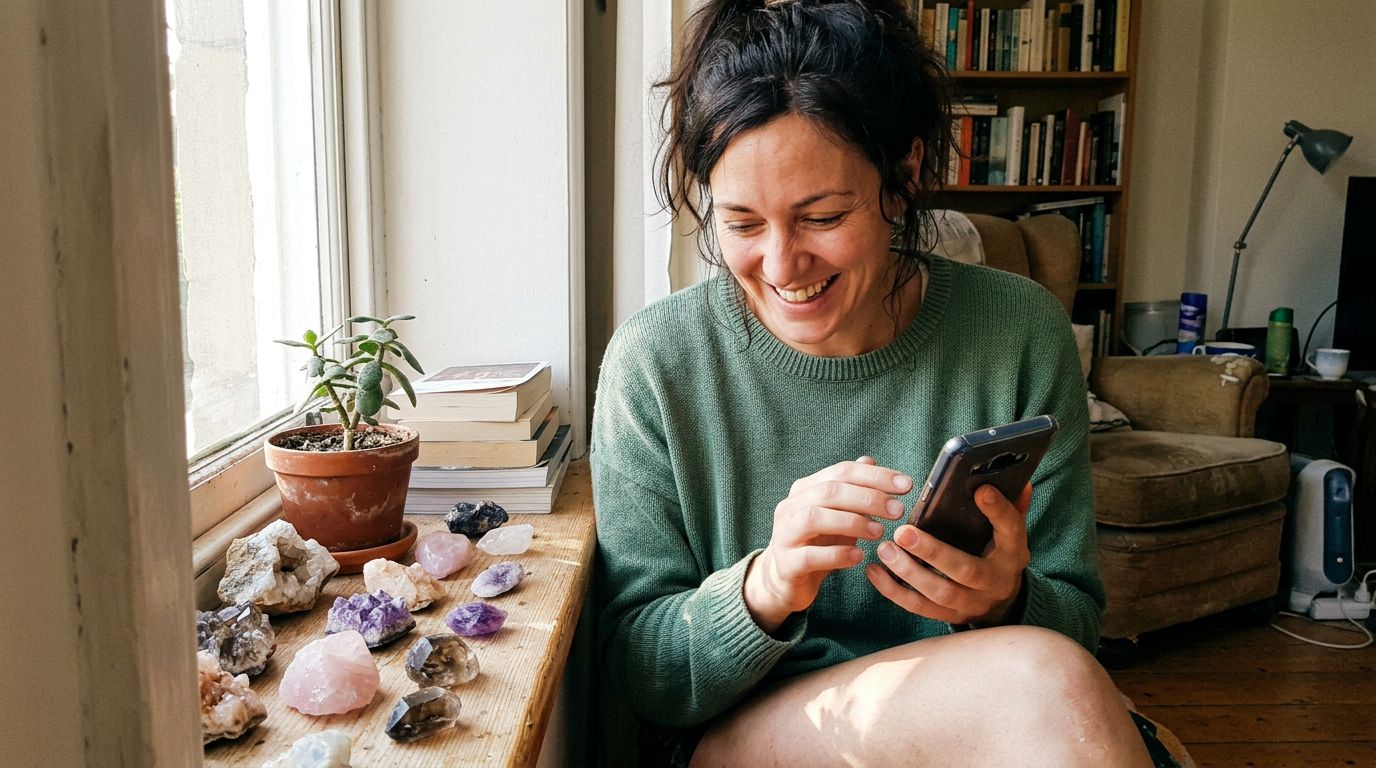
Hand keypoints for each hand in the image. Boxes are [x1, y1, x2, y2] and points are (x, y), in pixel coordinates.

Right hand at [745, 457, 911, 633]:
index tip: (906, 484)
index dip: (875, 475)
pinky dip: (837, 555)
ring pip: (816, 518)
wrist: (785, 578)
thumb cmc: (816, 542)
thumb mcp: (836, 513)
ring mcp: (785, 534)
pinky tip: (858, 557)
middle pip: (830, 491)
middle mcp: (790, 506)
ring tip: (879, 532)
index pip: (842, 471)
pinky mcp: (786, 563)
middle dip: (868, 497)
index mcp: (805, 489)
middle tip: (898, 509)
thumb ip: (851, 488)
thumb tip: (870, 459)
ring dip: (853, 522)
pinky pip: (811, 556)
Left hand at [865, 483, 1032, 625]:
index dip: (998, 510)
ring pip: (939, 593)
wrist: (1001, 601)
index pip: (1011, 529)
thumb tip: (1018, 478)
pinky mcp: (949, 615)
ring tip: (885, 550)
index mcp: (1013, 553)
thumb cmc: (998, 553)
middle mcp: (995, 581)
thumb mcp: (1009, 532)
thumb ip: (1010, 506)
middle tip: (903, 532)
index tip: (981, 490)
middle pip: (965, 570)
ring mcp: (971, 603)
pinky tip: (875, 571)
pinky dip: (893, 591)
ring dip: (908, 572)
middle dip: (933, 552)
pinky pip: (919, 607)